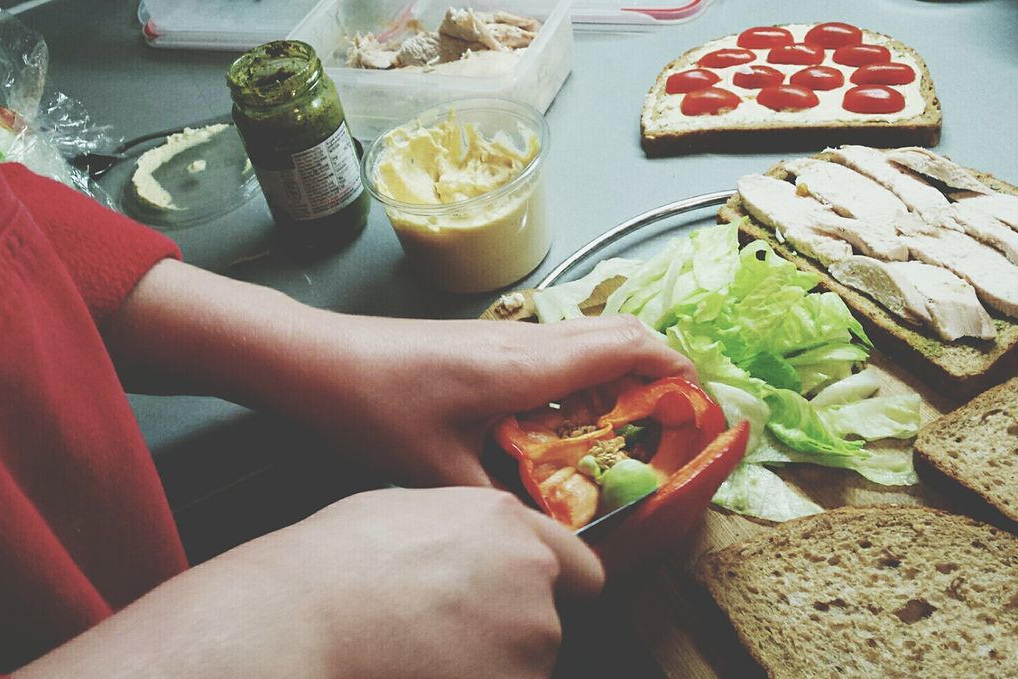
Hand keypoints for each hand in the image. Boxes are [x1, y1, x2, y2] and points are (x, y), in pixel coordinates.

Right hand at [16, 487, 602, 678]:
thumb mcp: (402, 512)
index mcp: (504, 520)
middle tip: (445, 634)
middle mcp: (531, 572)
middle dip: (511, 630)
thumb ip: (464, 529)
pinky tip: (422, 670)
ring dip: (490, 664)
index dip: (555, 589)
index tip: (526, 604)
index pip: (579, 564)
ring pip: (526, 662)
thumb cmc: (329, 568)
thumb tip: (476, 548)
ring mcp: (528, 634)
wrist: (297, 621)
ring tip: (421, 654)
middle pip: (549, 618)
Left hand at [106, 261, 694, 486]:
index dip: (676, 369)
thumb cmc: (375, 408)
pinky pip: (557, 347)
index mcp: (527, 366)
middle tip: (677, 418)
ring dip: (623, 368)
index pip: (628, 347)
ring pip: (588, 335)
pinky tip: (568, 418)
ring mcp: (503, 332)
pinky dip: (586, 371)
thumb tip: (549, 538)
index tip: (701, 402)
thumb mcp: (441, 473)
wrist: (316, 360)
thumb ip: (502, 506)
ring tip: (635, 421)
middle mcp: (525, 338)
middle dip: (661, 369)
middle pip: (619, 332)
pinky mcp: (484, 339)